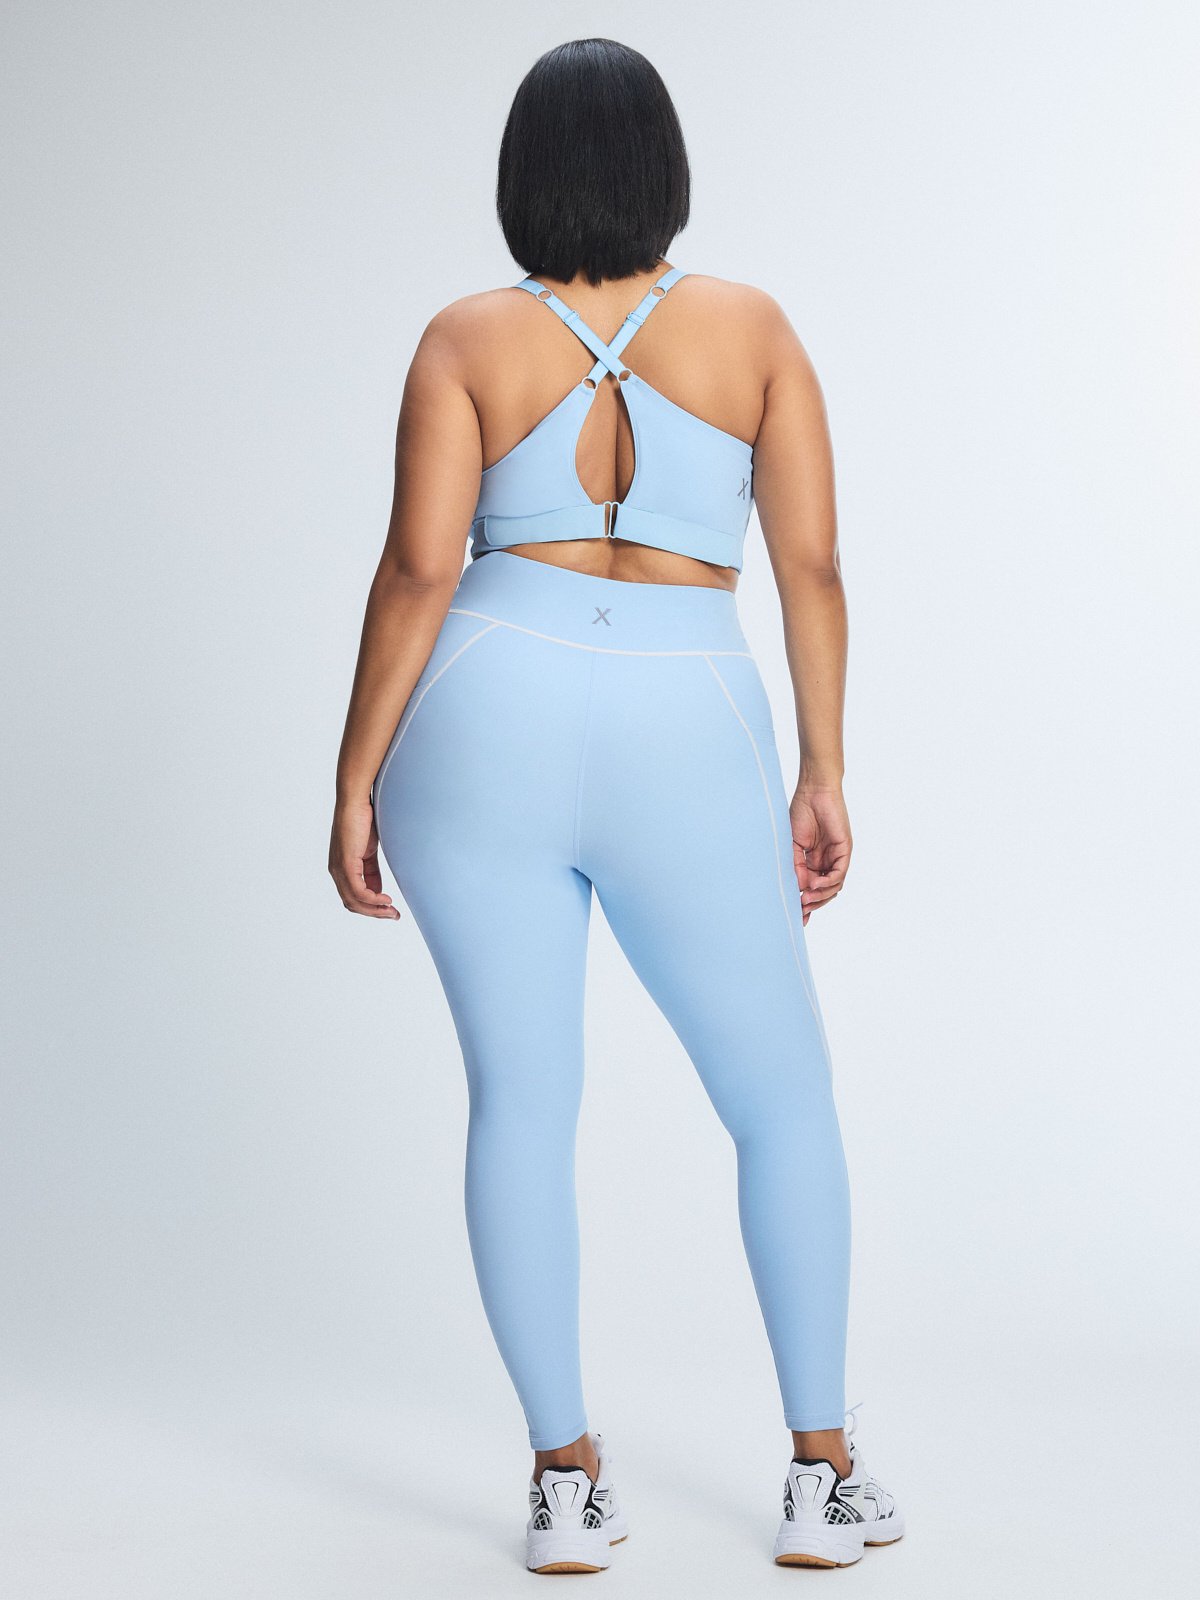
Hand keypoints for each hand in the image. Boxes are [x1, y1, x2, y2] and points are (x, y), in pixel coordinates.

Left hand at [328, 797, 400, 919]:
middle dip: (374, 913)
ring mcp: (339, 869)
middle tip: (393, 916)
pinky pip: (358, 891)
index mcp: (341, 869)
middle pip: (352, 904)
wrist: (356, 801)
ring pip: (354, 901)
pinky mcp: (346, 864)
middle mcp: (336, 872)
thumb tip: (378, 891)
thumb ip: (372, 872)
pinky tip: (386, 899)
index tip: (390, 910)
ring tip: (392, 911)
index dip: (371, 907)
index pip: (353, 898)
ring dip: (375, 910)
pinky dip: (373, 899)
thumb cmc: (363, 820)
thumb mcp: (369, 851)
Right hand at [790, 782, 851, 924]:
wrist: (813, 792)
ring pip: (833, 886)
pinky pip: (839, 873)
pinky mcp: (844, 850)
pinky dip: (828, 882)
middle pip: (824, 892)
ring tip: (806, 898)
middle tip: (801, 911)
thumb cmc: (800, 813)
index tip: (797, 917)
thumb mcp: (792, 845)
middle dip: (813, 904)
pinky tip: (815, 885)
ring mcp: (837, 856)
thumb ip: (796, 867)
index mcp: (814, 861)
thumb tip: (798, 889)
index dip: (805, 904)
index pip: (812, 888)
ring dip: (820, 896)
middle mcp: (827, 861)